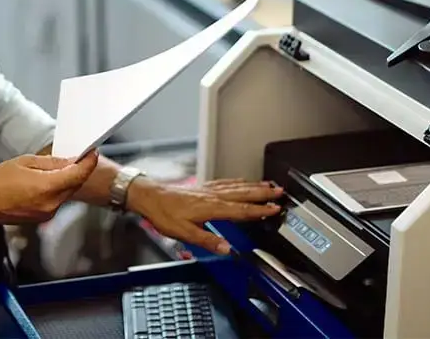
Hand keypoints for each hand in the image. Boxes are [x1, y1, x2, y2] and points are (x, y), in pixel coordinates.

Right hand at [0, 150, 98, 223]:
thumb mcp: (26, 162)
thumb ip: (51, 162)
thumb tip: (69, 161)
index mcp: (47, 187)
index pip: (78, 175)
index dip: (88, 163)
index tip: (92, 153)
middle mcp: (51, 204)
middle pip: (74, 185)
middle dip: (77, 170)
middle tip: (76, 157)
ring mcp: (47, 213)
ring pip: (66, 193)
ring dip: (66, 180)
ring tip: (55, 169)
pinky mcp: (42, 218)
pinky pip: (56, 200)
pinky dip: (57, 189)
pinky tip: (46, 182)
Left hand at [127, 178, 282, 254]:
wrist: (150, 196)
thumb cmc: (164, 214)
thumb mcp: (184, 233)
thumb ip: (207, 241)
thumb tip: (226, 248)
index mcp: (211, 208)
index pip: (241, 210)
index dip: (259, 210)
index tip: (274, 209)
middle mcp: (213, 196)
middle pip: (244, 194)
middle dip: (263, 193)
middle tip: (280, 191)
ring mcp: (208, 190)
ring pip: (237, 186)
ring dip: (254, 186)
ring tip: (268, 185)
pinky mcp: (203, 187)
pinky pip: (226, 183)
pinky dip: (238, 182)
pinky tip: (242, 181)